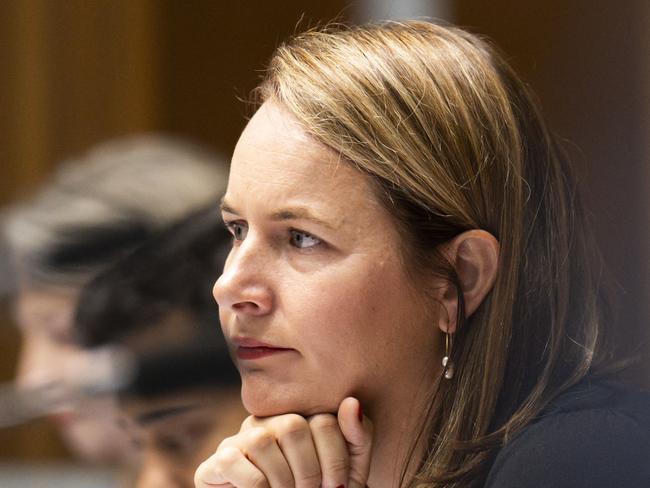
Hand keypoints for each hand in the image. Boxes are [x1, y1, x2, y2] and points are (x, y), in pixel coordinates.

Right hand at [194, 397, 372, 487]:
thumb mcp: (349, 471)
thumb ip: (357, 437)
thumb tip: (352, 402)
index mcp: (303, 418)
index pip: (324, 421)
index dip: (336, 459)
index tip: (337, 486)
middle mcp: (271, 422)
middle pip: (293, 427)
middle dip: (310, 471)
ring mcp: (243, 440)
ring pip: (262, 441)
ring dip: (282, 480)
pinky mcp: (219, 461)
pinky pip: (234, 461)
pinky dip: (255, 486)